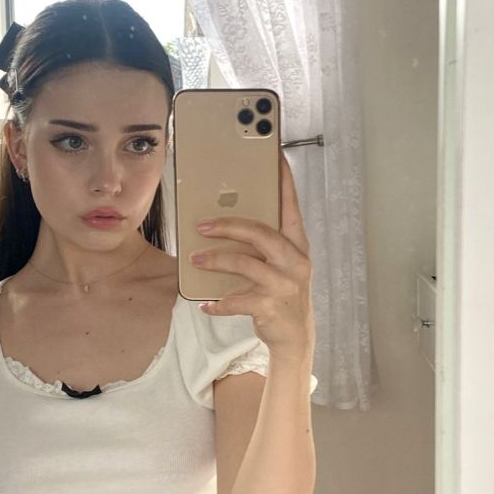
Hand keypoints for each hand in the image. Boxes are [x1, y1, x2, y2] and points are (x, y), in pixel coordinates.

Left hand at [190, 151, 314, 357]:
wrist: (295, 337)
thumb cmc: (282, 292)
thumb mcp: (282, 265)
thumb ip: (264, 244)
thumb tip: (228, 220)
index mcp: (298, 245)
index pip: (290, 206)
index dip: (283, 181)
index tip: (275, 156)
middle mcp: (295, 261)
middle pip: (259, 232)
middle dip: (228, 225)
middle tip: (202, 225)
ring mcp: (284, 284)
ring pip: (244, 263)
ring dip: (215, 259)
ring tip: (195, 259)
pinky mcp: (270, 306)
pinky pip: (235, 299)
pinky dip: (217, 302)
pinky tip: (205, 304)